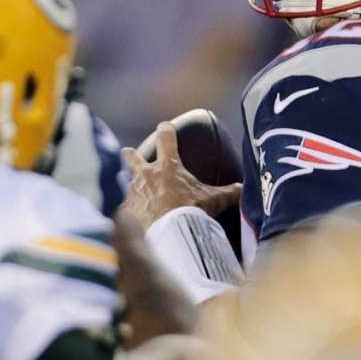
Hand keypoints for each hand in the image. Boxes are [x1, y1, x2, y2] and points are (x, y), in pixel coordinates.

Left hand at [121, 121, 241, 231]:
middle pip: (132, 156)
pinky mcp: (122, 209)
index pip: (166, 137)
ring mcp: (131, 191)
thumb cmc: (190, 212)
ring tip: (117, 183)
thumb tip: (244, 188)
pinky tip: (116, 214)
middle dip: (131, 154)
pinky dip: (117, 207)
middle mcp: (145, 174)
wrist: (167, 233)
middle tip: (130, 153)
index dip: (166, 129)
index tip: (165, 126)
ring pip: (119, 178)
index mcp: (168, 166)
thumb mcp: (213, 201)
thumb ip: (229, 193)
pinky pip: (116, 204)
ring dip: (120, 179)